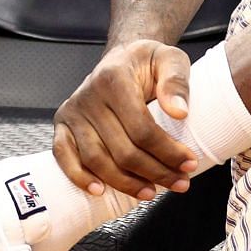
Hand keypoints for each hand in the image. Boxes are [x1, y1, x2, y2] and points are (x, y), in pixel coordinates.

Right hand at [53, 39, 198, 199]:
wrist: (121, 58)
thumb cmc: (146, 62)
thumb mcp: (170, 59)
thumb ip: (176, 81)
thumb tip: (179, 112)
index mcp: (114, 79)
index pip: (142, 128)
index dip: (167, 152)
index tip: (188, 164)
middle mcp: (89, 96)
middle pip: (122, 150)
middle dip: (154, 172)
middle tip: (179, 182)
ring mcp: (73, 112)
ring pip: (96, 160)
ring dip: (125, 183)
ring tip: (150, 192)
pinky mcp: (63, 125)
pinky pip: (63, 156)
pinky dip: (79, 177)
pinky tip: (100, 190)